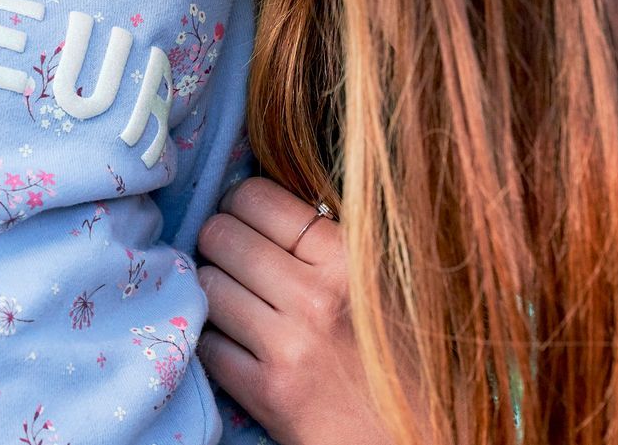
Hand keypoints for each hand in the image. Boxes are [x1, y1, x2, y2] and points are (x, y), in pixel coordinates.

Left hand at [196, 177, 391, 443]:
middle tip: (232, 256)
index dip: (239, 203)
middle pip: (221, 236)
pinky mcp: (267, 391)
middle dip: (218, 242)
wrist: (410, 435)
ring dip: (213, 289)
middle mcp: (316, 297)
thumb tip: (258, 196)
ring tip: (237, 297)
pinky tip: (239, 340)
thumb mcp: (379, 276)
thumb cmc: (397, 351)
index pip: (256, 198)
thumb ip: (328, 237)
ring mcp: (289, 345)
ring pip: (207, 285)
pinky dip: (215, 338)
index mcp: (348, 258)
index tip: (244, 217)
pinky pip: (208, 341)